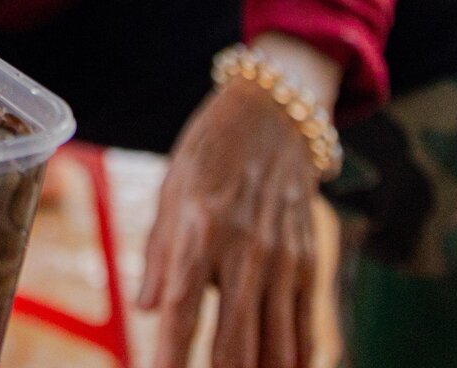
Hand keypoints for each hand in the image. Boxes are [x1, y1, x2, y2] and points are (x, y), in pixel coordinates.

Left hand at [137, 79, 322, 367]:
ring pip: (277, 343)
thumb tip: (148, 309)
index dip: (172, 357)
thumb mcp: (171, 190)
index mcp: (202, 230)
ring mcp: (284, 259)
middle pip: (236, 340)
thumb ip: (160, 253)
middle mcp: (246, 250)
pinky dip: (296, 359)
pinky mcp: (308, 261)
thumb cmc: (210, 151)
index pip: (184, 310)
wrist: (275, 114)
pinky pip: (305, 325)